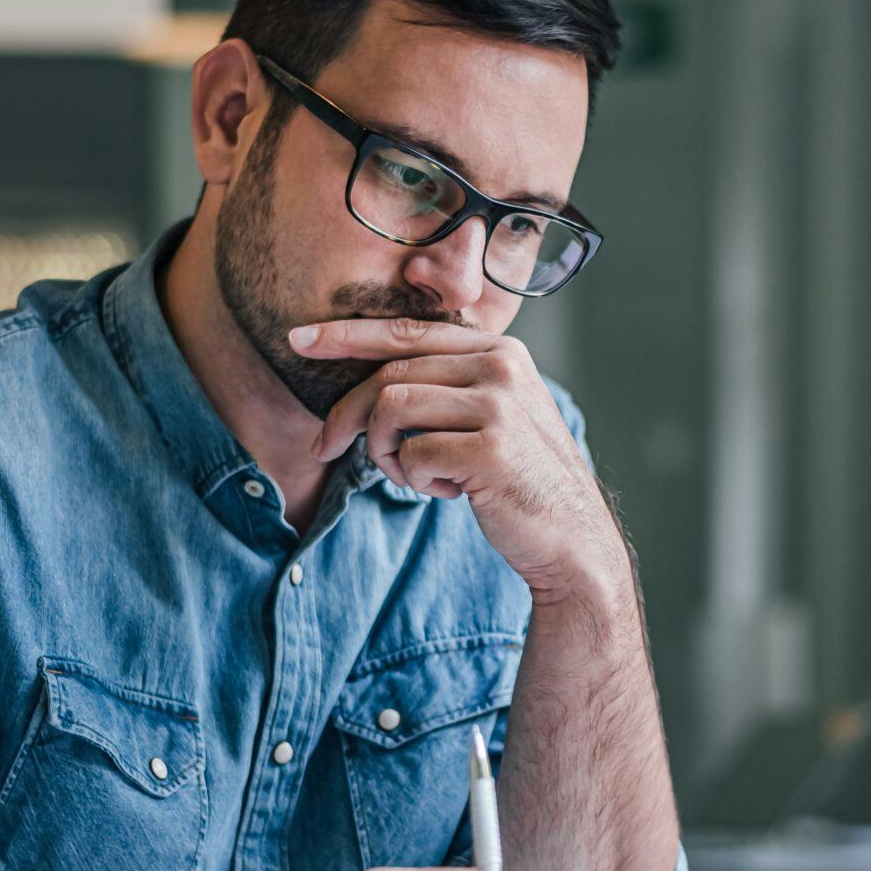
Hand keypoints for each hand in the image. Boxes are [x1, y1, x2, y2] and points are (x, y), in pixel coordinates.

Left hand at [291, 317, 627, 601]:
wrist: (572, 538)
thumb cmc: (519, 480)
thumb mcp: (492, 416)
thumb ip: (448, 386)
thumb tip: (370, 383)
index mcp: (500, 350)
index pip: (407, 333)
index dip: (346, 335)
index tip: (298, 338)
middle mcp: (502, 367)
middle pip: (389, 374)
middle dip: (347, 415)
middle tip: (325, 447)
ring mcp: (499, 405)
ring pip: (391, 408)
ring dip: (383, 452)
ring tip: (414, 476)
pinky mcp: (491, 448)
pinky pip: (412, 453)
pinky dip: (415, 480)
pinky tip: (451, 493)